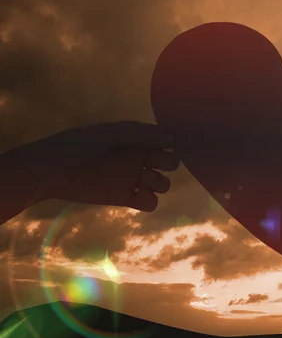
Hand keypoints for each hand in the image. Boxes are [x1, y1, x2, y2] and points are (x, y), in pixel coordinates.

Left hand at [27, 121, 179, 211]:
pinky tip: (139, 196)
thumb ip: (142, 135)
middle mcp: (138, 158)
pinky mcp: (124, 197)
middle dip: (168, 164)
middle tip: (156, 164)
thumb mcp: (112, 135)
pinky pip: (148, 202)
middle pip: (168, 163)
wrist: (50, 171)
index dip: (173, 144)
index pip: (165, 141)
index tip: (175, 146)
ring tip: (144, 181)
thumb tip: (173, 139)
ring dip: (160, 183)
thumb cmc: (79, 146)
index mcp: (136, 140)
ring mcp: (132, 178)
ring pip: (161, 183)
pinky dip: (150, 201)